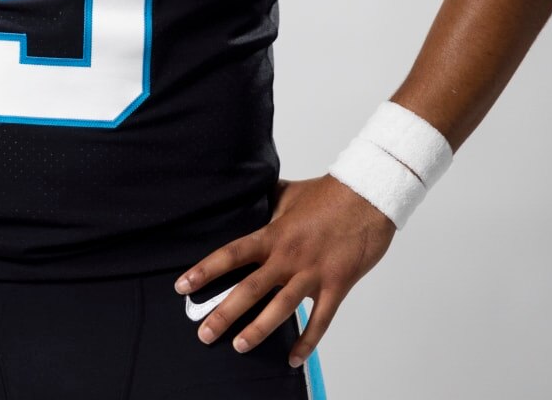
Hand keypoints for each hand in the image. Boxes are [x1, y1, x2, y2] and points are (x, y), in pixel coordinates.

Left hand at [173, 176, 395, 365]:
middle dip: (224, 313)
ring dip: (258, 330)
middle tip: (204, 333)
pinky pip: (321, 320)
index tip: (182, 286)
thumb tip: (245, 197)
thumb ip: (266, 202)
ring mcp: (313, 273)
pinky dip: (308, 342)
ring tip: (239, 347)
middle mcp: (289, 256)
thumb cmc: (329, 194)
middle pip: (250, 289)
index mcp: (274, 234)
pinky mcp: (337, 284)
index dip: (205, 270)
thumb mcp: (288, 193)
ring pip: (281, 308)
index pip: (232, 254)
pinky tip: (294, 358)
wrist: (369, 196)